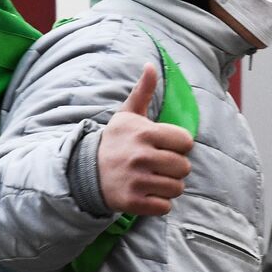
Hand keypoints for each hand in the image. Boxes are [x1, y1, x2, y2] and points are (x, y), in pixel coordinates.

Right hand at [98, 63, 193, 215]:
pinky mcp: (132, 203)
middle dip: (175, 168)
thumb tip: (151, 64)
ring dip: (169, 186)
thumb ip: (143, 91)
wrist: (85, 172)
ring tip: (153, 179)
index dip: (179, 145)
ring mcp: (136, 181)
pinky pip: (165, 207)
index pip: (186, 142)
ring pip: (177, 188)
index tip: (164, 146)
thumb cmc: (115, 141)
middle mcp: (140, 156)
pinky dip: (160, 204)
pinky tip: (147, 194)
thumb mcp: (127, 115)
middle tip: (159, 165)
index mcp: (144, 133)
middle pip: (184, 167)